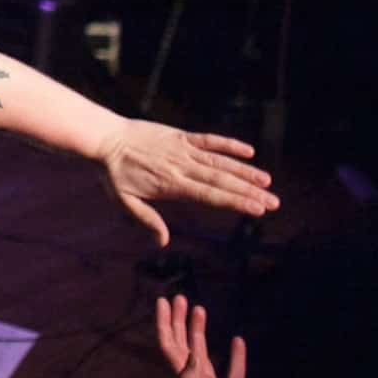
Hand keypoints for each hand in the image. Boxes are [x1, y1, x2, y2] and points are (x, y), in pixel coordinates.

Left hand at [94, 119, 277, 246]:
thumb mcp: (123, 201)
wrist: (103, 138)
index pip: (210, 196)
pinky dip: (228, 144)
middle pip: (221, 181)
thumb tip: (163, 241)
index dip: (235, 202)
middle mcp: (182, 167)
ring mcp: (182, 149)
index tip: (257, 209)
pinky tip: (248, 151)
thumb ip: (146, 219)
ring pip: (219, 161)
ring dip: (245, 171)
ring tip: (267, 181)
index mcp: (171, 185)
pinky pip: (208, 139)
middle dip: (249, 191)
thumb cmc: (112, 173)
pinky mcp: (179, 135)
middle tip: (273, 201)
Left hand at [156, 295, 277, 377]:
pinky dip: (236, 356)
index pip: (170, 349)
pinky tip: (237, 340)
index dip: (164, 325)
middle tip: (178, 297)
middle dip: (177, 322)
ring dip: (198, 332)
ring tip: (199, 308)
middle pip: (182, 347)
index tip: (162, 301)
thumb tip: (187, 358)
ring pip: (203, 355)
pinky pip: (235, 372)